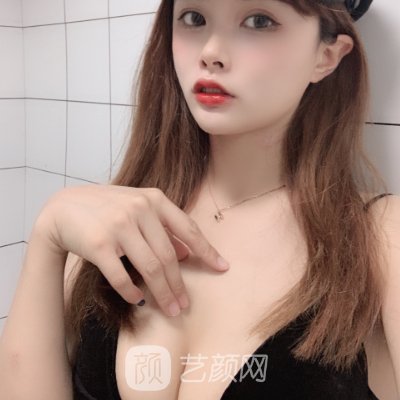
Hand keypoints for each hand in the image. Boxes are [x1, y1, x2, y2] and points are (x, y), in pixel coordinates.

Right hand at [35, 184, 229, 316]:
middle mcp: (140, 210)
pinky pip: (122, 276)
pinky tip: (138, 300)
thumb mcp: (139, 208)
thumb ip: (164, 226)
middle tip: (185, 304)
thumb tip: (188, 253)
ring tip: (171, 309)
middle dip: (179, 284)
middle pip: (169, 256)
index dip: (207, 251)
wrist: (64, 208)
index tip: (222, 267)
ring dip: (163, 293)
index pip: (188, 229)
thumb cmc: (107, 209)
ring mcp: (119, 226)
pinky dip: (132, 292)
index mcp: (154, 200)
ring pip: (150, 268)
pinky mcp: (99, 244)